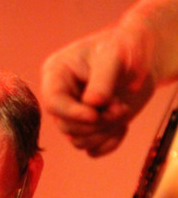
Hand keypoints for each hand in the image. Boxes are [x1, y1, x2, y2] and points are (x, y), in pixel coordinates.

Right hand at [41, 24, 155, 155]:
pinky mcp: (89, 129)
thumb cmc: (125, 47)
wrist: (143, 57)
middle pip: (66, 126)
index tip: (96, 113)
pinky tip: (123, 127)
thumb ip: (103, 79)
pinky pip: (92, 150)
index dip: (72, 113)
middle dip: (96, 122)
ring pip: (79, 141)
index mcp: (56, 74)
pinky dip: (109, 144)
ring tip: (123, 111)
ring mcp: (74, 115)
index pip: (53, 103)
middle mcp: (61, 98)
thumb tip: (92, 105)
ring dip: (105, 132)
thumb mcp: (115, 55)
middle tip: (121, 107)